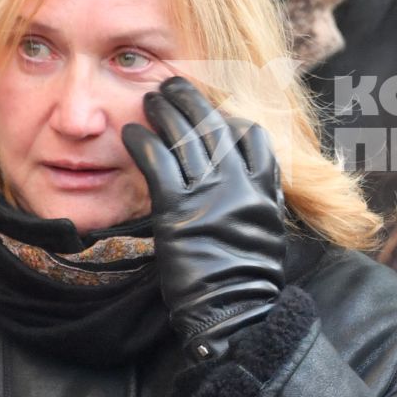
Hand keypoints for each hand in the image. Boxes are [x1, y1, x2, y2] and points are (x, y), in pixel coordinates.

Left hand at [121, 77, 285, 352]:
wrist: (234, 311)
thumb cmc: (246, 281)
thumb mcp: (265, 234)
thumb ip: (259, 203)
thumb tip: (255, 186)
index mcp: (264, 191)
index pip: (253, 138)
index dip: (230, 119)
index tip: (214, 111)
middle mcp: (241, 186)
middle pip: (216, 127)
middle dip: (193, 101)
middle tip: (173, 85)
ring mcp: (211, 196)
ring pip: (186, 138)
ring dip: (166, 112)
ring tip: (150, 97)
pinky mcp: (179, 211)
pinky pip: (159, 164)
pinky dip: (144, 143)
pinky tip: (131, 132)